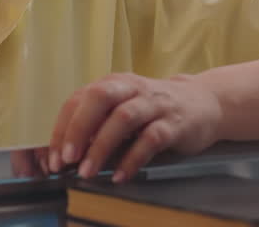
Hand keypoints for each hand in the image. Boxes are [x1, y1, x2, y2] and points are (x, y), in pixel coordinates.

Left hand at [48, 73, 222, 182]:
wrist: (203, 102)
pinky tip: (120, 175)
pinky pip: (151, 139)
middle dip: (78, 129)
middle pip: (99, 98)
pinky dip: (133, 158)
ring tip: (88, 172)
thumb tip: (65, 153)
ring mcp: (154, 104)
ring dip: (102, 146)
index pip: (79, 99)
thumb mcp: (123, 107)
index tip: (54, 158)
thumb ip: (98, 123)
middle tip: (67, 160)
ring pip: (123, 117)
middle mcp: (132, 88)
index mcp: (114, 83)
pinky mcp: (174, 123)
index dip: (63, 128)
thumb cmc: (153, 109)